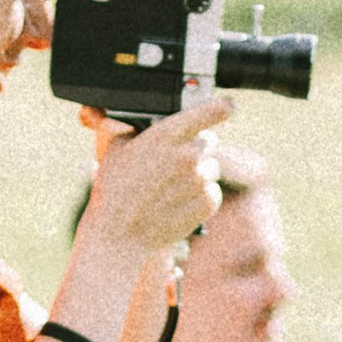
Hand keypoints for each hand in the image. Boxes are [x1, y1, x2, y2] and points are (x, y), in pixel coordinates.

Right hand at [79, 93, 231, 261]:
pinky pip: (213, 193)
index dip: (222, 107)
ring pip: (211, 168)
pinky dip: (201, 198)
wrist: (119, 235)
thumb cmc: (114, 192)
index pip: (210, 111)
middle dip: (195, 150)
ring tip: (173, 189)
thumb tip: (123, 116)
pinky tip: (179, 204)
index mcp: (166, 135)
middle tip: (174, 165)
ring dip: (198, 175)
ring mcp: (199, 180)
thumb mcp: (114, 150)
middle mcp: (187, 154)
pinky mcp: (207, 204)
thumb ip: (127, 127)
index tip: (227, 106)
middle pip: (209, 142)